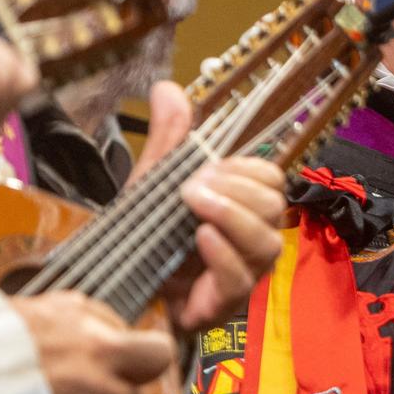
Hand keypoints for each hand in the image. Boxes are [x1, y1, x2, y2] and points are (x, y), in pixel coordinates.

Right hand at [10, 291, 176, 393]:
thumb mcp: (37, 308)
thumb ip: (83, 316)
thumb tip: (115, 326)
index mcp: (87, 322)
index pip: (155, 343)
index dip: (145, 356)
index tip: (130, 363)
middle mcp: (96, 355)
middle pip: (148, 376)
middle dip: (129, 382)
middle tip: (100, 388)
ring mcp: (90, 393)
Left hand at [132, 80, 285, 330]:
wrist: (118, 290)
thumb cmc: (146, 240)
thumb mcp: (153, 183)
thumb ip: (168, 141)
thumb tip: (169, 89)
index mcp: (241, 208)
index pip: (272, 180)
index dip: (247, 169)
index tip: (208, 167)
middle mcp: (250, 241)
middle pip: (274, 208)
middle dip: (236, 190)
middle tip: (192, 186)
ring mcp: (242, 275)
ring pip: (266, 243)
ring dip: (232, 216)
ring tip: (193, 204)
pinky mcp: (223, 305)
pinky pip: (240, 279)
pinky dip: (222, 254)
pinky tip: (200, 236)